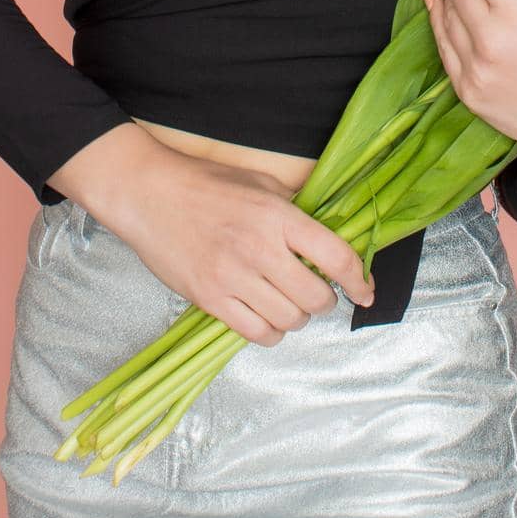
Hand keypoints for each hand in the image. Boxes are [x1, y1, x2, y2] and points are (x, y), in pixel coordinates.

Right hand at [110, 147, 376, 347]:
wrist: (150, 194)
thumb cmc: (207, 184)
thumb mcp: (261, 183)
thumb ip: (295, 211)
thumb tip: (329, 235)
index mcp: (278, 216)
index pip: (336, 256)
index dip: (359, 280)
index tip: (365, 292)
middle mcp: (259, 249)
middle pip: (315, 297)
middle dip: (325, 300)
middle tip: (317, 292)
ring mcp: (233, 277)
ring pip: (289, 320)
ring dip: (297, 317)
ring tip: (288, 302)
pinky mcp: (210, 299)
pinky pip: (256, 334)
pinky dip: (270, 333)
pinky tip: (267, 318)